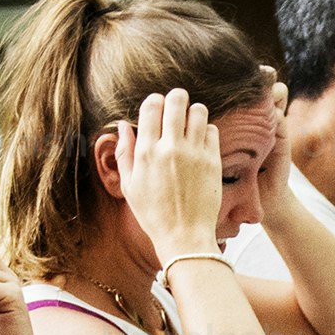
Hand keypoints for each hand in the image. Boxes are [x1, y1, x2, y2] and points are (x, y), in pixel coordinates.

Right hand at [111, 90, 226, 263]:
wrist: (184, 236)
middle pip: (177, 99)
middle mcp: (170, 148)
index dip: (155, 101)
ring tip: (189, 124)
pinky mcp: (212, 161)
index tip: (157, 108)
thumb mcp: (129, 186)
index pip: (152, 105)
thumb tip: (122, 125)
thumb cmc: (154, 214)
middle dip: (176, 99)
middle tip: (176, 108)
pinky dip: (206, 131)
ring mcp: (194, 153)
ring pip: (199, 110)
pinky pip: (212, 130)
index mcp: (146, 151)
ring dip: (193, 112)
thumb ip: (124, 152)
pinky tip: (200, 143)